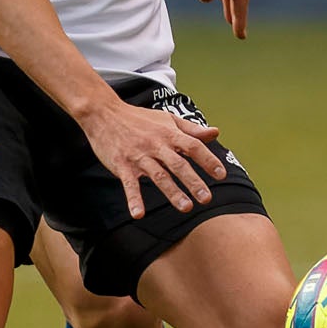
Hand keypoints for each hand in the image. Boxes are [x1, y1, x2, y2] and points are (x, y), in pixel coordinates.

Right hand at [78, 100, 227, 218]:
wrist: (105, 113)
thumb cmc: (140, 118)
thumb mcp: (167, 119)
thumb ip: (191, 129)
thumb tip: (215, 133)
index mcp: (169, 134)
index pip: (193, 146)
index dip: (208, 160)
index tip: (221, 175)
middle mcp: (156, 145)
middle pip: (178, 164)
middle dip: (193, 182)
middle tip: (207, 199)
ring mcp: (139, 156)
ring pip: (158, 176)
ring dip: (172, 193)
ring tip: (186, 208)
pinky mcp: (122, 165)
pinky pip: (129, 184)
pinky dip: (133, 199)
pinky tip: (139, 214)